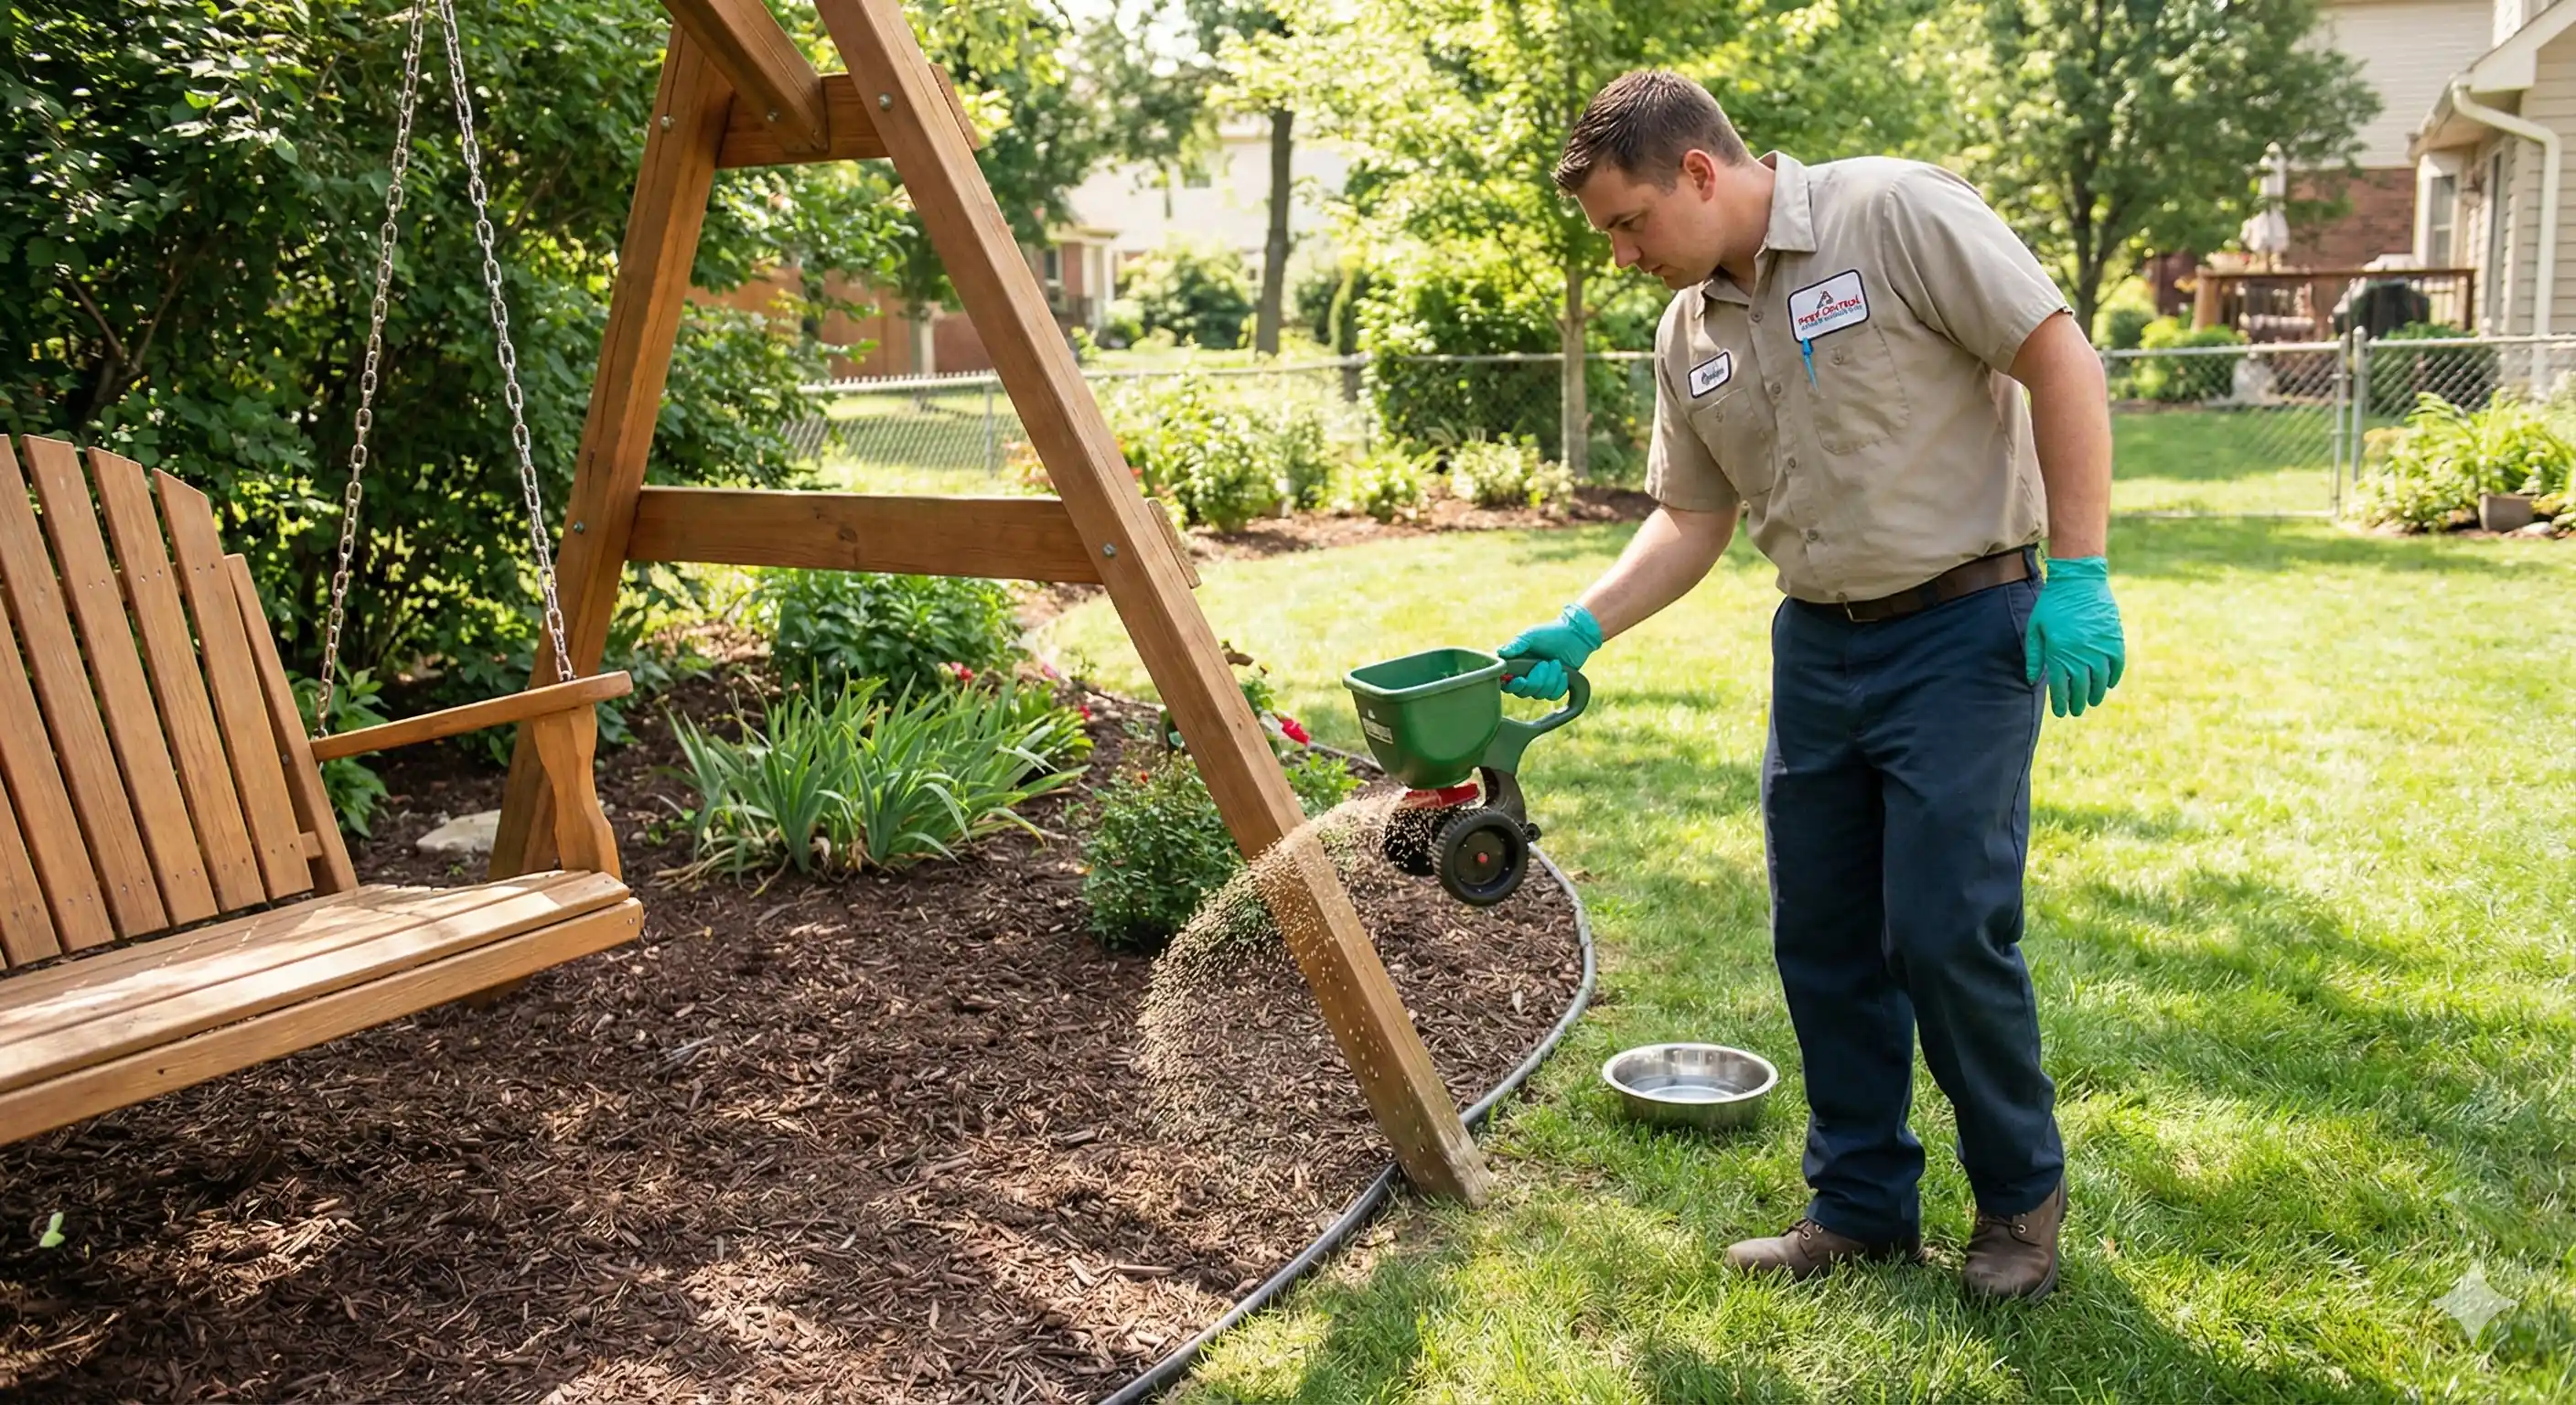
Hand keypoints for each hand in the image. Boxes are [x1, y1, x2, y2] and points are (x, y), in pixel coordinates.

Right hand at [1496, 603, 1601, 699]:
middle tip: (1545, 663)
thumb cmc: (1550, 633)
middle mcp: (1525, 676)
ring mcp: (1540, 683)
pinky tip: (1563, 672)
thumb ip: (1515, 645)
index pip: (1506, 684)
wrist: (1575, 635)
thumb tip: (1500, 652)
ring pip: (1539, 694)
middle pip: (1523, 692)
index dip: (1513, 685)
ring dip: (1550, 679)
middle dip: (1536, 679)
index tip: (1522, 679)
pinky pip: (1553, 696)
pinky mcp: (1554, 687)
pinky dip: (1560, 684)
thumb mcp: (1531, 636)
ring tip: (1556, 663)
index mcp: (1516, 664)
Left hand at [2023, 556, 2124, 716]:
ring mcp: (2100, 646)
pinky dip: (2114, 677)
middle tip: (2076, 711)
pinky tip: (2108, 685)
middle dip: (2078, 702)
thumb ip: (2034, 655)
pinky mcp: (2115, 638)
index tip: (2060, 712)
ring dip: (2096, 694)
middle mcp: (2080, 652)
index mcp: (2058, 650)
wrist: (2079, 580)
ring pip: (2101, 679)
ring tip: (2092, 702)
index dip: (2061, 701)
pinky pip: (2117, 664)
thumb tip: (2031, 679)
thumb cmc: (2052, 603)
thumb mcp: (2036, 628)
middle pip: (2081, 686)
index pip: (2060, 685)